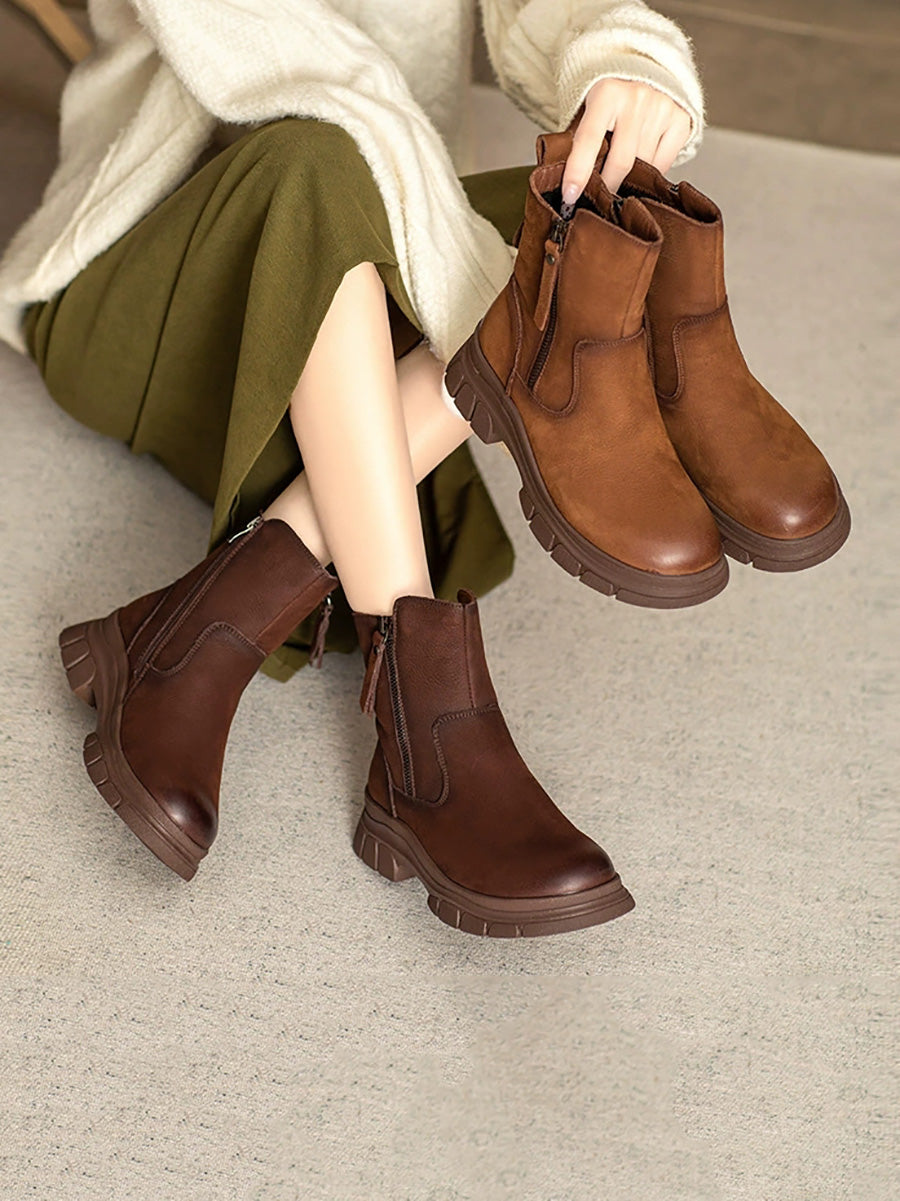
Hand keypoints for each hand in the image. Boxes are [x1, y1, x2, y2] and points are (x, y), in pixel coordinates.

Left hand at [561, 78, 691, 201]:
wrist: (643, 72)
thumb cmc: (609, 102)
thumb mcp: (587, 112)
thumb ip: (578, 142)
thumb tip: (569, 187)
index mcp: (605, 94)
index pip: (588, 140)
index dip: (578, 171)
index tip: (570, 197)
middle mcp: (636, 98)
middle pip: (621, 162)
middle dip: (608, 187)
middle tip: (600, 200)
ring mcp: (661, 107)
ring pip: (644, 167)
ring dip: (630, 179)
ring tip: (622, 174)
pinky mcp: (680, 119)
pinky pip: (663, 165)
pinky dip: (650, 172)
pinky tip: (643, 163)